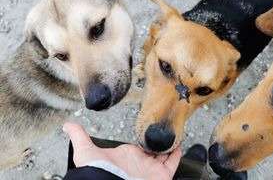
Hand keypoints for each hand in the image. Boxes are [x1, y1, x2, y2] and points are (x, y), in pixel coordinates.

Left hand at [63, 122, 181, 179]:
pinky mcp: (160, 175)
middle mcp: (140, 163)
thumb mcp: (86, 152)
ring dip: (168, 146)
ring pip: (163, 156)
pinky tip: (178, 145)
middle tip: (163, 131)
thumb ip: (79, 137)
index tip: (148, 129)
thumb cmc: (98, 172)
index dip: (143, 138)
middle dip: (157, 142)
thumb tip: (68, 124)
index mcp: (126, 156)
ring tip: (173, 135)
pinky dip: (176, 155)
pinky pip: (172, 164)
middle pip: (152, 151)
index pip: (138, 146)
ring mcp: (150, 169)